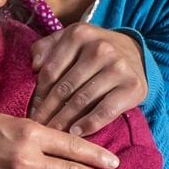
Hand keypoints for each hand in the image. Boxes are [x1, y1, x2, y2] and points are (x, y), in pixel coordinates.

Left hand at [29, 25, 147, 137]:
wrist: (136, 54)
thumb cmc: (95, 51)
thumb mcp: (72, 40)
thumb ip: (47, 47)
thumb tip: (34, 66)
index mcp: (79, 34)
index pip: (50, 71)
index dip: (38, 95)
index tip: (32, 111)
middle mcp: (100, 48)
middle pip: (65, 88)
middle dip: (48, 111)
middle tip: (40, 128)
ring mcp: (118, 67)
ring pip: (82, 100)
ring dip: (64, 121)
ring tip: (54, 133)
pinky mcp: (133, 86)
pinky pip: (105, 111)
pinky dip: (89, 124)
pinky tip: (76, 132)